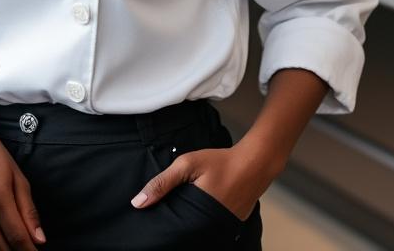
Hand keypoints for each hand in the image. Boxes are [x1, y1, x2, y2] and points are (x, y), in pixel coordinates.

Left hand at [130, 142, 279, 219]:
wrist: (256, 162)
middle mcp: (212, 226)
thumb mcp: (186, 165)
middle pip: (186, 231)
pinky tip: (198, 206)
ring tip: (183, 208)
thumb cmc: (221, 162)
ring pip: (199, 229)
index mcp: (198, 216)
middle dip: (176, 223)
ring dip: (190, 221)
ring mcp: (225, 226)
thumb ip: (162, 183)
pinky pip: (212, 224)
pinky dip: (204, 218)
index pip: (174, 230)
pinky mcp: (232, 223)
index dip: (163, 225)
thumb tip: (137, 203)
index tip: (152, 219)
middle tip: (167, 211)